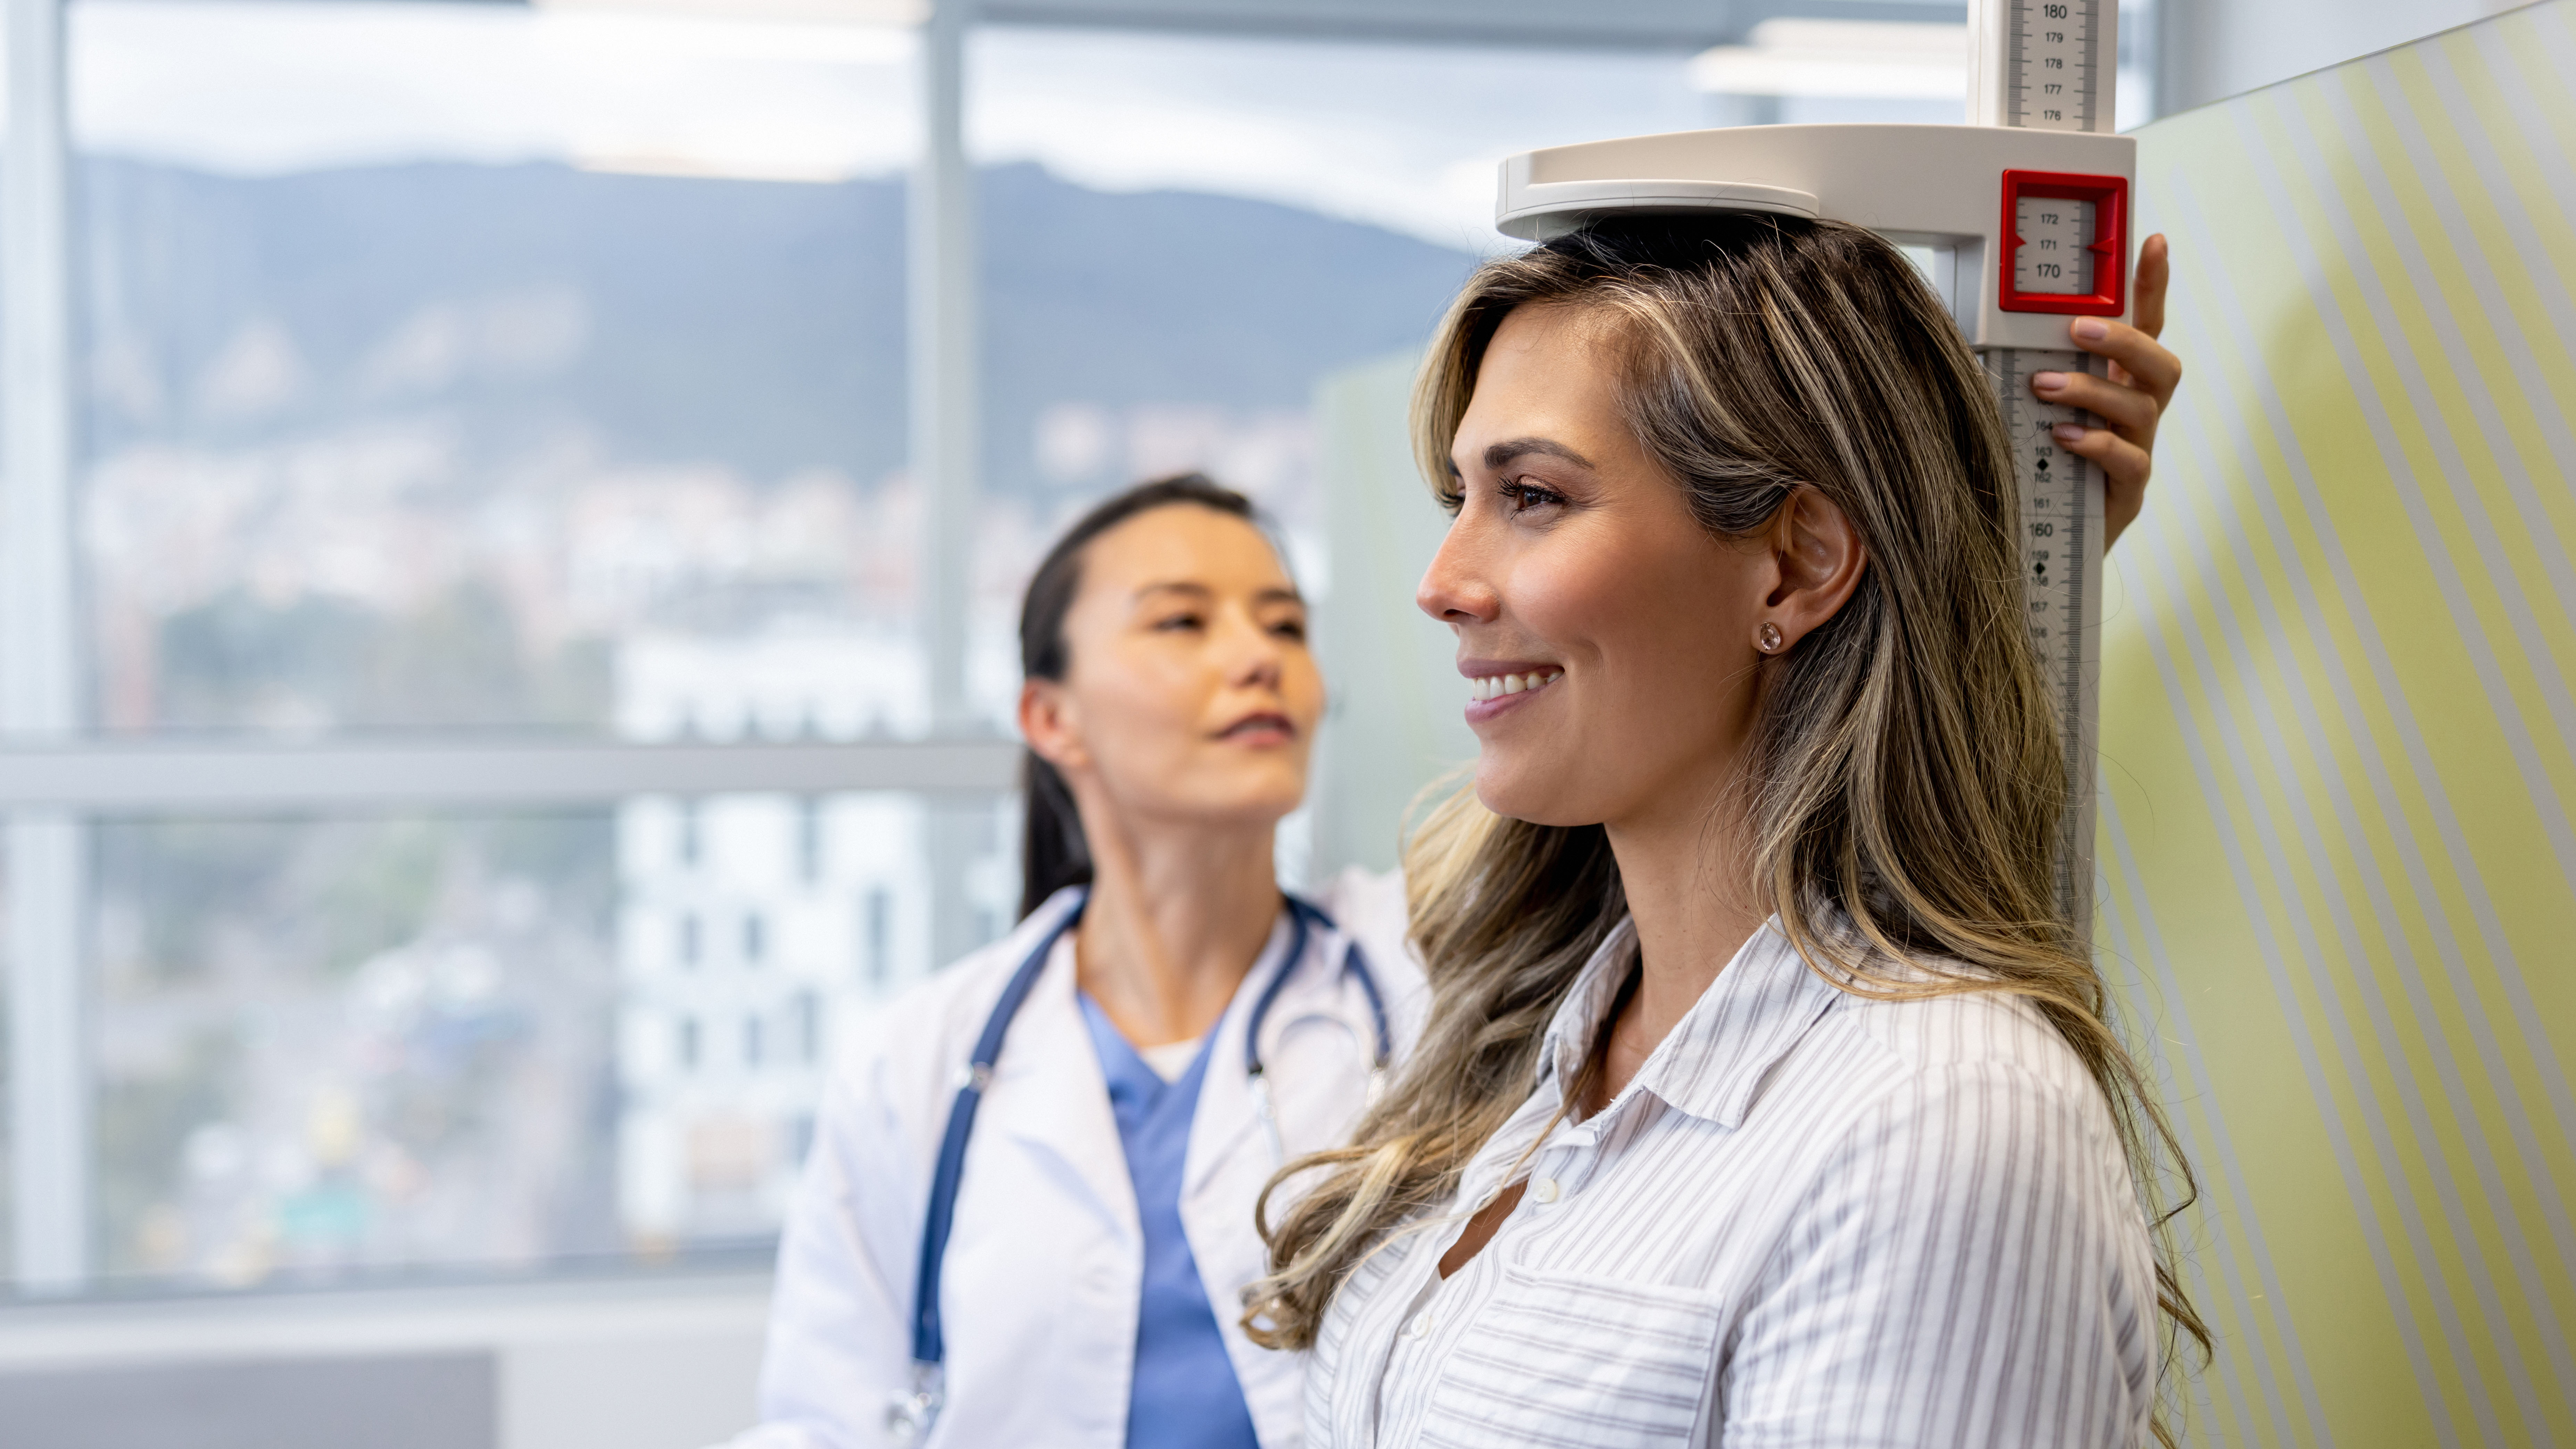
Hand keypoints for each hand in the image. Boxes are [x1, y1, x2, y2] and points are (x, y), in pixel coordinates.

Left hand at [2031, 233, 2177, 549]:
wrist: (2035, 545)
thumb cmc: (2028, 466)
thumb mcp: (2020, 410)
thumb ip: (2015, 372)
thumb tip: (1964, 330)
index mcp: (2114, 384)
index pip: (2144, 327)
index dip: (2152, 286)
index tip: (2154, 240)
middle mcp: (2136, 414)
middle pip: (2161, 363)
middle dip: (2124, 340)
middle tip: (2077, 329)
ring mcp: (2139, 451)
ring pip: (2142, 406)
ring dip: (2092, 389)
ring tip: (2044, 387)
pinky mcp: (2129, 493)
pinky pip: (2130, 459)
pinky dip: (2097, 442)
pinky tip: (2063, 437)